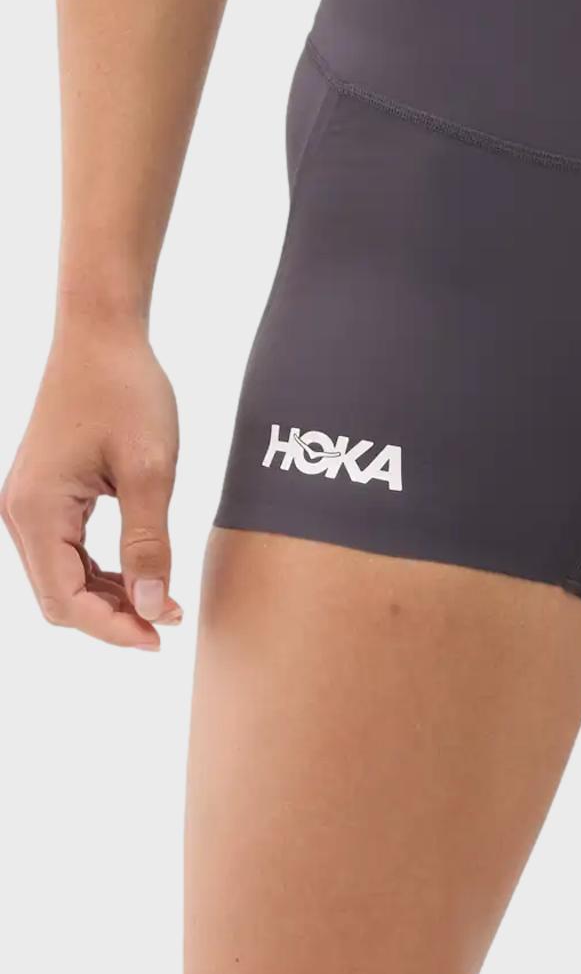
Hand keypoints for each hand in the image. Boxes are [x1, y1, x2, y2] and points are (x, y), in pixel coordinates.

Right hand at [2, 327, 182, 648]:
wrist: (102, 336)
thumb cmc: (126, 392)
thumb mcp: (149, 472)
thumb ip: (148, 544)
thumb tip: (150, 607)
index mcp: (36, 509)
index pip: (66, 600)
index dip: (112, 628)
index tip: (160, 637)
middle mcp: (19, 512)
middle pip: (58, 598)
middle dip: (111, 618)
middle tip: (168, 622)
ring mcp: (28, 504)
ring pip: (62, 579)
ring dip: (109, 598)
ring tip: (164, 602)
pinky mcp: (44, 496)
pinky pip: (66, 553)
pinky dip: (101, 572)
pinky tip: (143, 575)